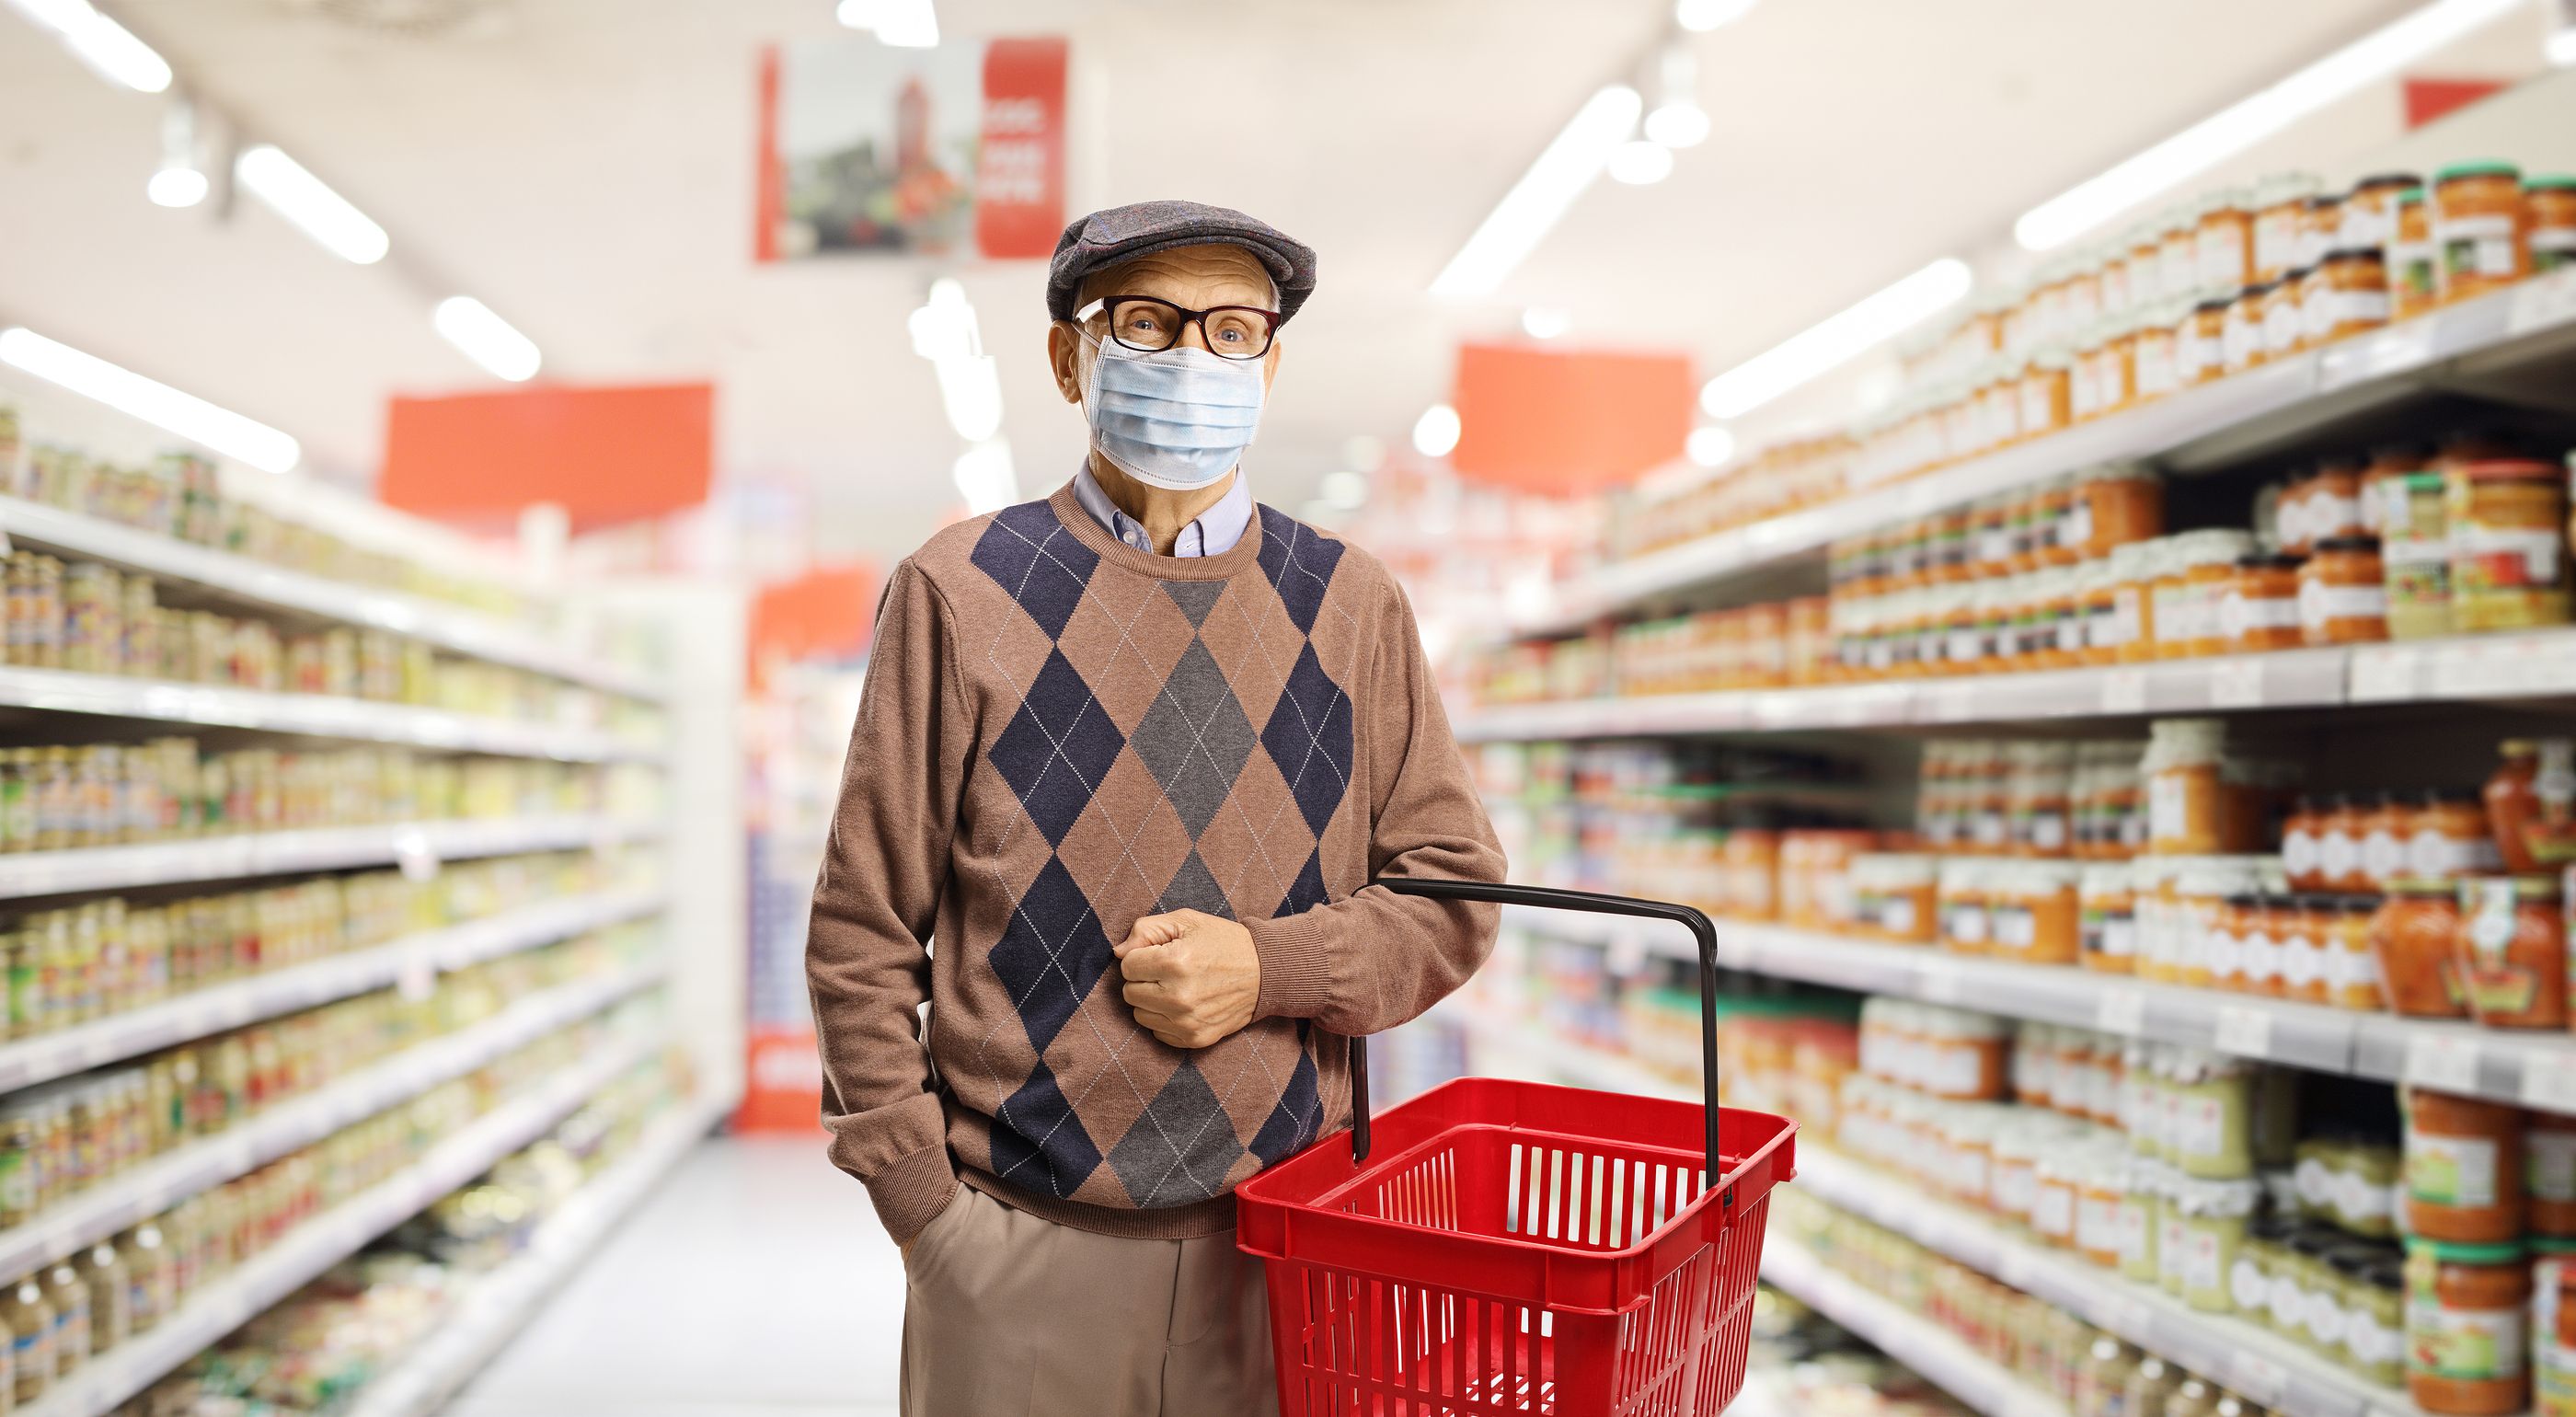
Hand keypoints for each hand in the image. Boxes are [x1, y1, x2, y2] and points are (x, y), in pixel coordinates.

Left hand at [1114, 910, 1259, 1048]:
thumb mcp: (1187, 921)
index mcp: (1175, 963)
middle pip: (1130, 992)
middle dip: (1144, 979)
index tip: (1161, 953)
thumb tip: (1118, 953)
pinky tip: (1185, 1004)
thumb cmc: (1223, 942)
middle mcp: (1178, 997)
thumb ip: (1147, 930)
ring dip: (1152, 1001)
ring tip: (1176, 987)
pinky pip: (1157, 1033)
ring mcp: (1187, 1022)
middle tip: (1168, 971)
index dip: (1142, 956)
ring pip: (1140, 1015)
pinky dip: (1165, 1019)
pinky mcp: (1195, 1039)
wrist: (1265, 972)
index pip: (1127, 966)